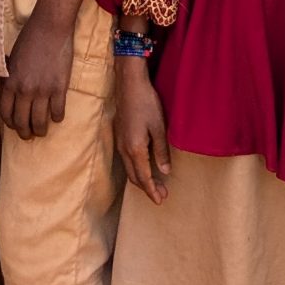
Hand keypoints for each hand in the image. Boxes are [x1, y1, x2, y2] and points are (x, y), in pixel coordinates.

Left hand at [0, 10, 72, 138]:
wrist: (50, 27)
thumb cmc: (30, 39)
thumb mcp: (11, 59)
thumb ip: (9, 78)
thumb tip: (7, 91)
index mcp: (10, 83)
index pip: (6, 113)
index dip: (10, 124)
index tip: (16, 126)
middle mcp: (24, 90)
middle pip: (22, 122)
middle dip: (25, 133)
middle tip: (29, 135)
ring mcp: (42, 91)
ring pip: (40, 122)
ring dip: (41, 130)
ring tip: (43, 131)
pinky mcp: (59, 88)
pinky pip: (58, 112)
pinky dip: (58, 117)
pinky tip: (57, 116)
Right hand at [114, 61, 172, 203]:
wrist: (129, 84)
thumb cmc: (146, 103)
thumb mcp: (159, 127)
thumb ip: (161, 151)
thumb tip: (164, 172)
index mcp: (135, 149)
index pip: (143, 177)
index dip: (152, 191)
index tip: (161, 200)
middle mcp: (124, 149)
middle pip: (134, 177)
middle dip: (147, 188)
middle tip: (162, 195)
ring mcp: (119, 142)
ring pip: (129, 169)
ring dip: (141, 179)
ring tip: (155, 184)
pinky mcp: (119, 135)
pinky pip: (126, 160)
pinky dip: (135, 169)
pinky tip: (144, 166)